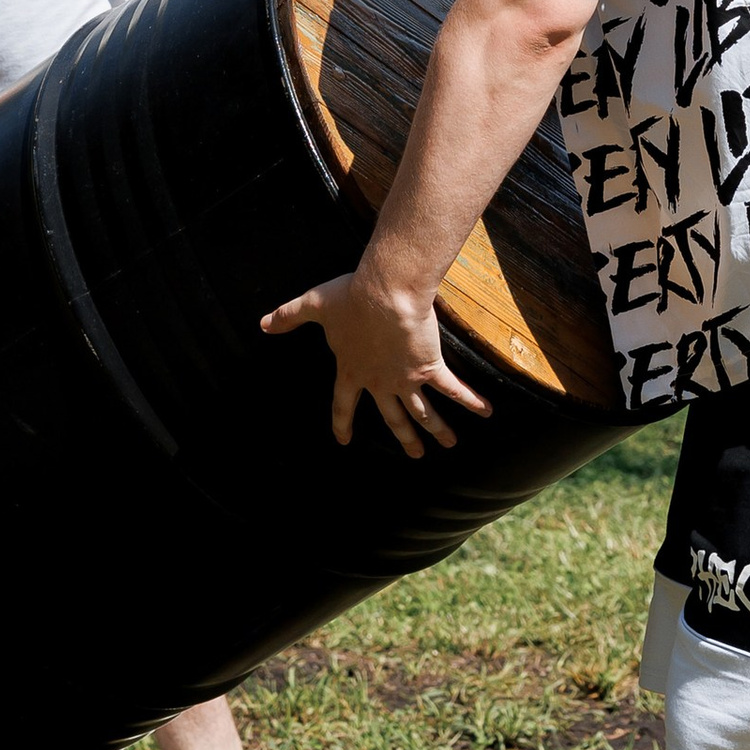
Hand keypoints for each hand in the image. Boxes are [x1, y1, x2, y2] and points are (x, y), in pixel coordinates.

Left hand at [260, 266, 489, 458]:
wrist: (385, 294)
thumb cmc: (351, 298)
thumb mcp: (315, 304)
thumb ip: (289, 316)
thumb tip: (263, 323)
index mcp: (351, 370)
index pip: (343, 404)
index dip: (342, 422)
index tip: (342, 441)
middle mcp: (379, 383)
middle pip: (392, 418)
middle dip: (403, 438)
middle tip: (413, 455)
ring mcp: (406, 380)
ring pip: (423, 412)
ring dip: (437, 430)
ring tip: (448, 445)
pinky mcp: (429, 368)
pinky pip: (453, 389)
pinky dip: (470, 401)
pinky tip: (486, 412)